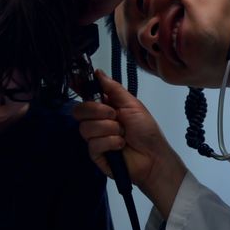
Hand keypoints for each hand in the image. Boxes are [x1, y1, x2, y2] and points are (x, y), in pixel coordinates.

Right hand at [73, 71, 187, 217]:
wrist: (154, 157)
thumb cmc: (146, 130)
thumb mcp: (133, 105)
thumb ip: (114, 89)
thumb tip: (98, 72)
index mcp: (105, 107)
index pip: (86, 95)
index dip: (79, 87)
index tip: (75, 80)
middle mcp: (97, 121)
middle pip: (79, 111)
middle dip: (96, 110)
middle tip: (114, 115)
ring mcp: (94, 138)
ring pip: (85, 128)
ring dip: (108, 128)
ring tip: (123, 133)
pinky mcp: (95, 154)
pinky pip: (93, 144)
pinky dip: (110, 142)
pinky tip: (120, 145)